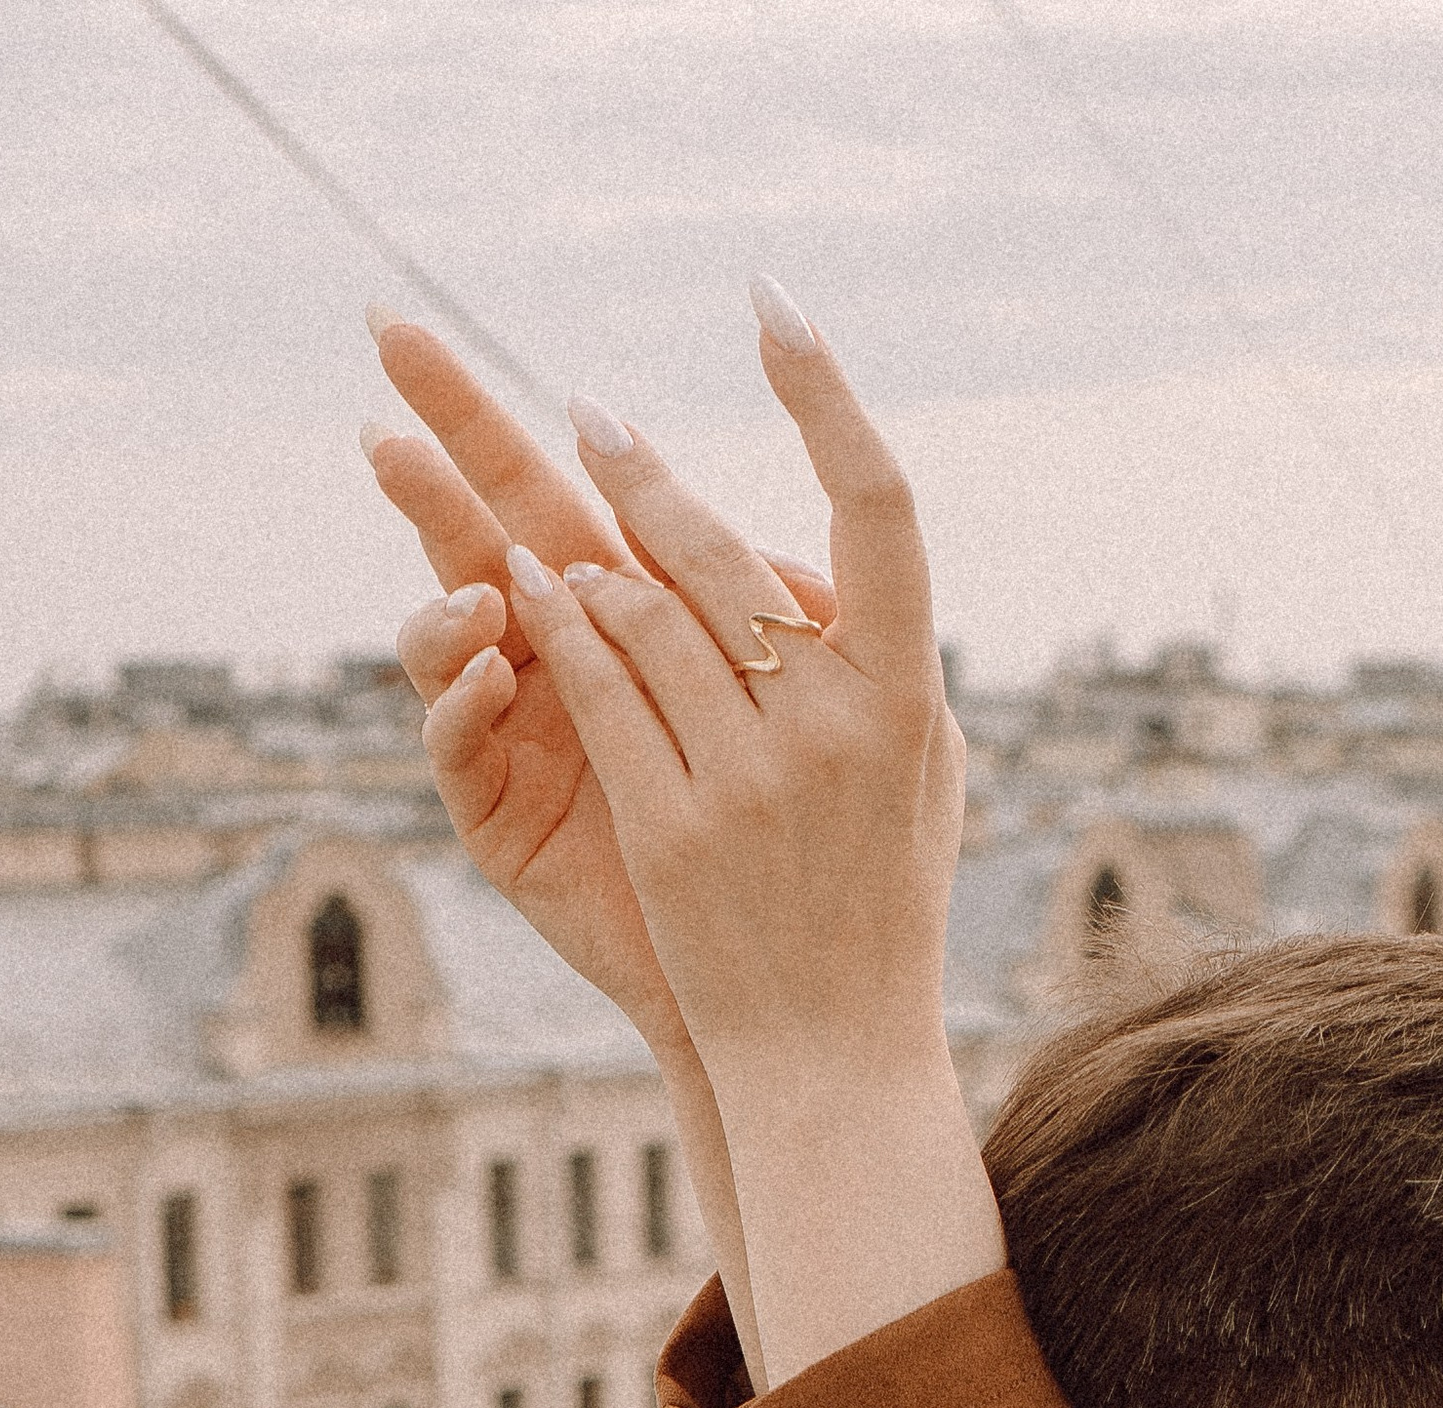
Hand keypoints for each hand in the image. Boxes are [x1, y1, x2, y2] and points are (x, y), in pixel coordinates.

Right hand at [368, 325, 726, 1060]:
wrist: (775, 1001)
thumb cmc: (790, 858)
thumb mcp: (799, 726)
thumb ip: (784, 634)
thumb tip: (784, 554)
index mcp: (635, 625)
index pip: (579, 498)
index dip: (546, 422)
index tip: (520, 346)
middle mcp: (562, 663)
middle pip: (493, 525)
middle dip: (443, 431)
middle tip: (388, 336)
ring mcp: (518, 733)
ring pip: (451, 628)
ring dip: (448, 580)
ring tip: (476, 584)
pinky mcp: (498, 817)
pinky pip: (455, 746)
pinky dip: (460, 700)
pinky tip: (487, 668)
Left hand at [490, 285, 1000, 1374]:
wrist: (835, 1057)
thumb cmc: (881, 909)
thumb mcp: (921, 781)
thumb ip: (884, 670)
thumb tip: (829, 568)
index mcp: (910, 699)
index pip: (880, 510)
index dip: (827, 399)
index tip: (777, 314)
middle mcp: (836, 727)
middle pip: (721, 555)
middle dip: (643, 473)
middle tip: (590, 416)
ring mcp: (752, 779)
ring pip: (642, 615)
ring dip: (583, 557)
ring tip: (549, 521)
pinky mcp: (673, 828)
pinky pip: (599, 692)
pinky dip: (555, 631)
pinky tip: (521, 591)